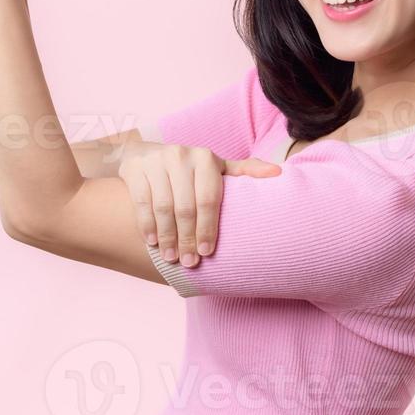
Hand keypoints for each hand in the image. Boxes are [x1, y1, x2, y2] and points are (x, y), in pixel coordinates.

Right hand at [115, 140, 281, 264]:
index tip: (206, 252)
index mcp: (205, 158)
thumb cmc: (188, 169)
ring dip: (167, 236)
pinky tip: (152, 243)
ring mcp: (155, 161)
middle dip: (186, 238)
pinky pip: (141, 203)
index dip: (208, 228)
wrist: (144, 153)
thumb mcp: (216, 168)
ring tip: (170, 257)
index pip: (208, 199)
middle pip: (185, 206)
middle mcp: (180, 156)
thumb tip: (278, 174)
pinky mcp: (135, 169)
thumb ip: (244, 171)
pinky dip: (147, 225)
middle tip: (188, 262)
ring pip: (162, 206)